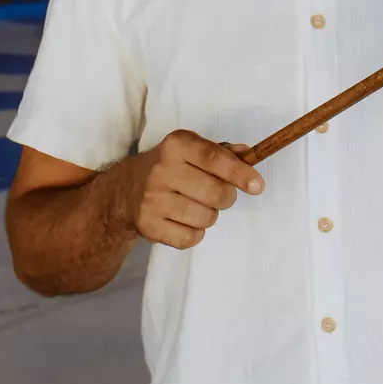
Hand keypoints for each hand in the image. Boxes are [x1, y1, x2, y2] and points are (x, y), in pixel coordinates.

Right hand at [111, 130, 264, 249]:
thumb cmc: (170, 167)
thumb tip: (248, 155)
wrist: (124, 191)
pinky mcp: (148, 225)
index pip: (214, 158)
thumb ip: (222, 152)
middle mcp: (162, 170)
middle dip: (226, 197)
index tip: (258, 186)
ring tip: (196, 206)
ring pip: (206, 218)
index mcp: (177, 145)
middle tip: (218, 194)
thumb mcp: (191, 150)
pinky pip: (191, 238)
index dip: (240, 173)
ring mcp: (152, 199)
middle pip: (216, 193)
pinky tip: (183, 220)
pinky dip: (195, 233)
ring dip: (209, 216)